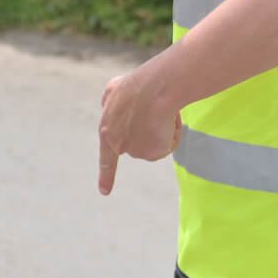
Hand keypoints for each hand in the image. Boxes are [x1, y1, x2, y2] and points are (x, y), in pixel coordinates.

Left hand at [96, 67, 182, 195]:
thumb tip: (108, 104)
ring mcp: (136, 151)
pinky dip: (172, 134)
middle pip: (139, 146)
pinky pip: (169, 144)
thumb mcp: (114, 89)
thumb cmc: (136, 85)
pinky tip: (169, 118)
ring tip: (161, 112)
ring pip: (155, 146)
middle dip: (148, 134)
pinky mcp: (153, 153)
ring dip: (162, 132)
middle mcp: (119, 146)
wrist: (153, 89)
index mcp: (106, 132)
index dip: (106, 176)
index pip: (106, 159)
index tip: (104, 192)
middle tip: (153, 112)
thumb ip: (109, 101)